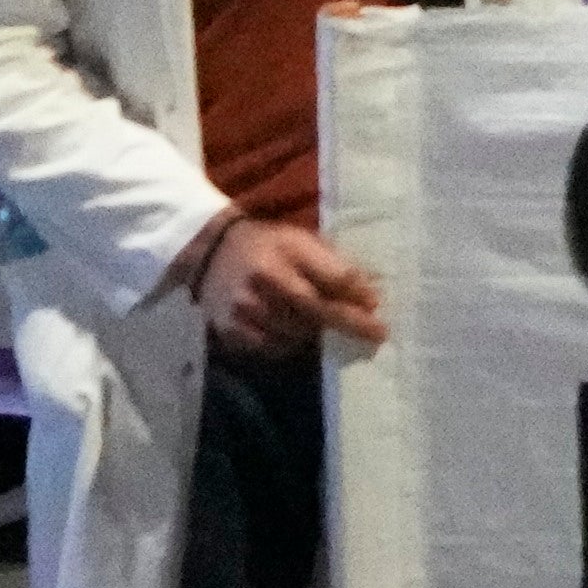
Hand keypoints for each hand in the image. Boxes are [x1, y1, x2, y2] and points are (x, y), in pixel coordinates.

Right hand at [198, 217, 389, 361]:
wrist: (210, 253)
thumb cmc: (267, 245)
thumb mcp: (300, 240)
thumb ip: (332, 263)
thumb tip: (369, 290)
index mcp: (284, 250)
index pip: (328, 276)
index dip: (355, 293)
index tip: (376, 305)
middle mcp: (263, 280)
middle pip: (315, 309)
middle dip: (349, 323)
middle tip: (376, 334)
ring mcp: (244, 308)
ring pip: (296, 333)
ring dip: (317, 333)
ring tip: (326, 328)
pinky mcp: (231, 330)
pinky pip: (272, 347)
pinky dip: (289, 344)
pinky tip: (294, 334)